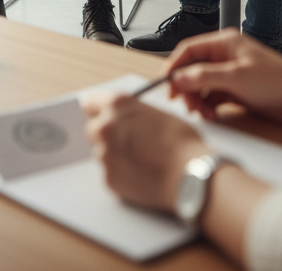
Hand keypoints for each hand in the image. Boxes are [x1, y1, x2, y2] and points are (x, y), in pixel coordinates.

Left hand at [83, 92, 209, 210]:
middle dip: (106, 135)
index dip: (99, 111)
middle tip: (125, 142)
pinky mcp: (108, 178)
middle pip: (92, 129)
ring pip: (102, 153)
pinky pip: (110, 173)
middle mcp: (105, 126)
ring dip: (114, 156)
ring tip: (140, 161)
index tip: (102, 116)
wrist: (190, 175)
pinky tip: (141, 174)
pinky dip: (121, 174)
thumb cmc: (181, 142)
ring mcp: (104, 154)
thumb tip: (127, 119)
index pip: (90, 103)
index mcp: (116, 105)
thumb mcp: (157, 113)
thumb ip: (133, 114)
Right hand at [165, 29, 281, 122]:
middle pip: (193, 69)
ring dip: (198, 99)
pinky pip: (213, 96)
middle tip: (185, 104)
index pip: (189, 50)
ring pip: (201, 85)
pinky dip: (209, 106)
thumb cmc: (278, 81)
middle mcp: (225, 56)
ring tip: (203, 113)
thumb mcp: (236, 77)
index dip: (174, 66)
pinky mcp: (236, 90)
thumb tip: (178, 78)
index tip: (165, 84)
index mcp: (224, 43)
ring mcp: (230, 73)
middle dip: (187, 87)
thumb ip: (204, 76)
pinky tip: (212, 115)